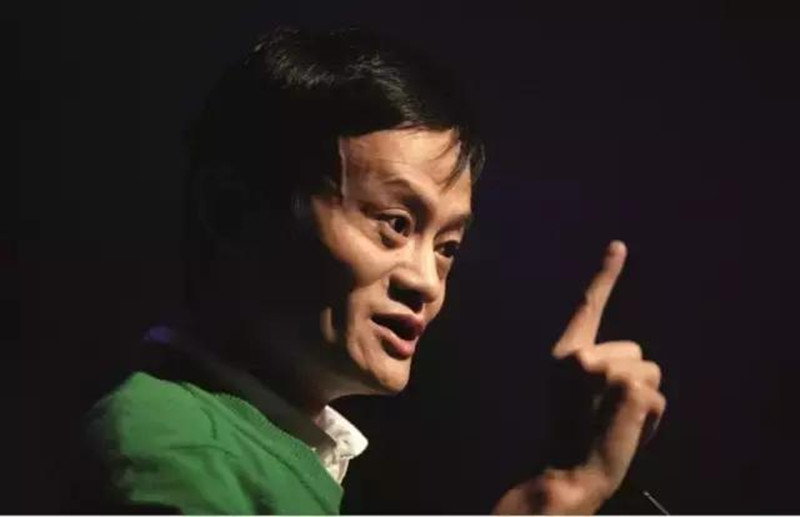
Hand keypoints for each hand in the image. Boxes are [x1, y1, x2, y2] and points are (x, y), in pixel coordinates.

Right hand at [493, 241, 665, 514]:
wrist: (568, 472)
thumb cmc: (575, 436)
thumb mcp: (575, 391)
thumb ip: (595, 366)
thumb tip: (634, 361)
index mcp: (563, 353)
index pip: (587, 306)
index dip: (605, 275)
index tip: (619, 246)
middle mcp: (578, 354)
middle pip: (635, 350)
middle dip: (631, 380)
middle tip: (603, 412)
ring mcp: (602, 369)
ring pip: (650, 370)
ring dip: (641, 399)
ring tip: (613, 421)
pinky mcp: (628, 385)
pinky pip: (658, 395)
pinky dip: (651, 418)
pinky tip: (624, 430)